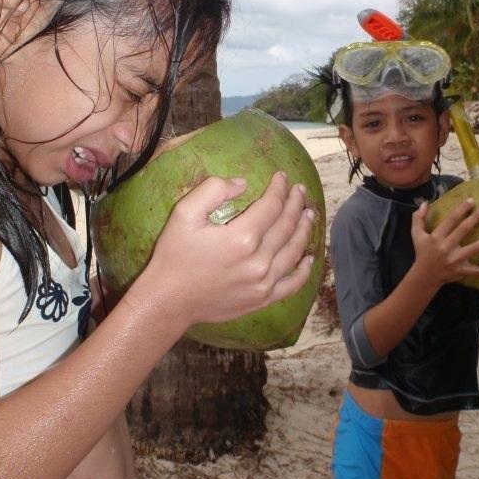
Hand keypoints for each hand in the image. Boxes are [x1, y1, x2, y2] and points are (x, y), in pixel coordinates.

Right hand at [138, 171, 315, 327]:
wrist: (169, 301)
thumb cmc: (174, 255)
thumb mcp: (184, 214)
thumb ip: (213, 190)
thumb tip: (242, 184)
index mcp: (241, 237)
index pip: (272, 206)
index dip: (280, 188)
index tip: (283, 177)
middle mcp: (259, 261)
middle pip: (287, 226)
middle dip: (296, 204)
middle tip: (300, 191)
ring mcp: (263, 283)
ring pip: (294, 251)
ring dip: (304, 230)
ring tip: (309, 214)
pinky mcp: (262, 299)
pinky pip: (292, 284)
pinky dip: (303, 270)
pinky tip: (309, 259)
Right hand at [410, 198, 478, 287]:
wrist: (424, 276)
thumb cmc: (422, 252)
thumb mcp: (416, 234)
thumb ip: (418, 218)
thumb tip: (425, 202)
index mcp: (436, 237)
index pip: (450, 220)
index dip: (461, 210)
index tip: (471, 201)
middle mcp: (446, 247)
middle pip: (463, 231)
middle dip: (475, 219)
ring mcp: (455, 260)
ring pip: (475, 249)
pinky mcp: (461, 271)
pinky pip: (477, 272)